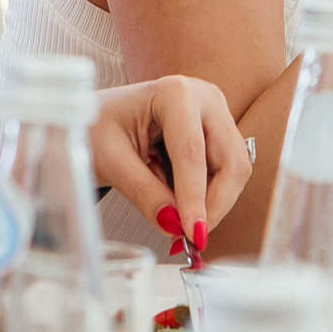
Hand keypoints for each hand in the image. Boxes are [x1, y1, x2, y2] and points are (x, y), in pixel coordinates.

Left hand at [90, 75, 253, 258]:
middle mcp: (205, 98)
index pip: (193, 153)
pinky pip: (225, 171)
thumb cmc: (99, 127)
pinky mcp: (218, 132)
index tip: (193, 234)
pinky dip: (208, 195)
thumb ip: (143, 193)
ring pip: (234, 170)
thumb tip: (173, 225)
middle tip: (189, 237)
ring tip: (177, 220)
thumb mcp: (112, 161)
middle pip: (230, 162)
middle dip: (214, 204)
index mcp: (176, 93)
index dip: (195, 198)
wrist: (98, 116)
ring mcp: (216, 114)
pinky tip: (180, 203)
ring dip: (212, 202)